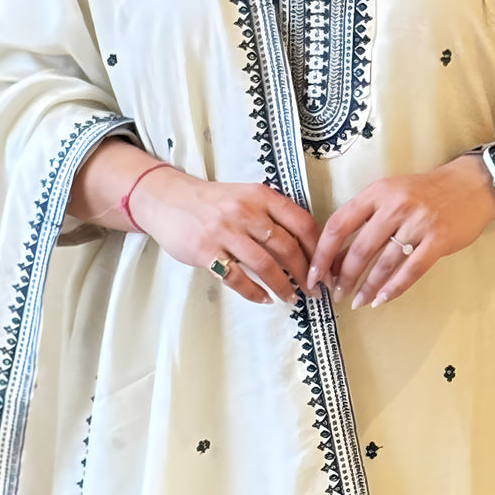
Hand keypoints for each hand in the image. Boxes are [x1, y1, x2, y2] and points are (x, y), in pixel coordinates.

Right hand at [131, 167, 320, 305]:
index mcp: (261, 196)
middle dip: (306, 274)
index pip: (302, 223)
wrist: (169, 199)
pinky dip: (254, 292)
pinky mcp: (206, 251)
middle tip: (314, 291)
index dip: (318, 249)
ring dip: (283, 286)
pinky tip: (263, 298)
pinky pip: (237, 278)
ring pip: (266, 265)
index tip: (325, 268)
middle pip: (288, 247)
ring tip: (291, 297)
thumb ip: (272, 215)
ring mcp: (225, 231)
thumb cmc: (213, 201)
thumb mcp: (246, 196)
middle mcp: (246, 211)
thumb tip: (307, 245)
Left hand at [305, 155, 494, 309]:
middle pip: (360, 248)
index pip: (339, 224)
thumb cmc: (424, 192)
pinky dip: (394, 289)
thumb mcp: (390, 194)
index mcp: (377, 192)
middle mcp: (395, 206)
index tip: (314, 275)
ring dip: (367, 287)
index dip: (323, 253)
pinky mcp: (438, 240)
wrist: (470, 185)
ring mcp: (418, 223)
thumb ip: (365, 220)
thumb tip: (336, 257)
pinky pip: (411, 270)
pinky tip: (382, 300)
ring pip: (384, 263)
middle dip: (344, 277)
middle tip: (337, 294)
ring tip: (357, 302)